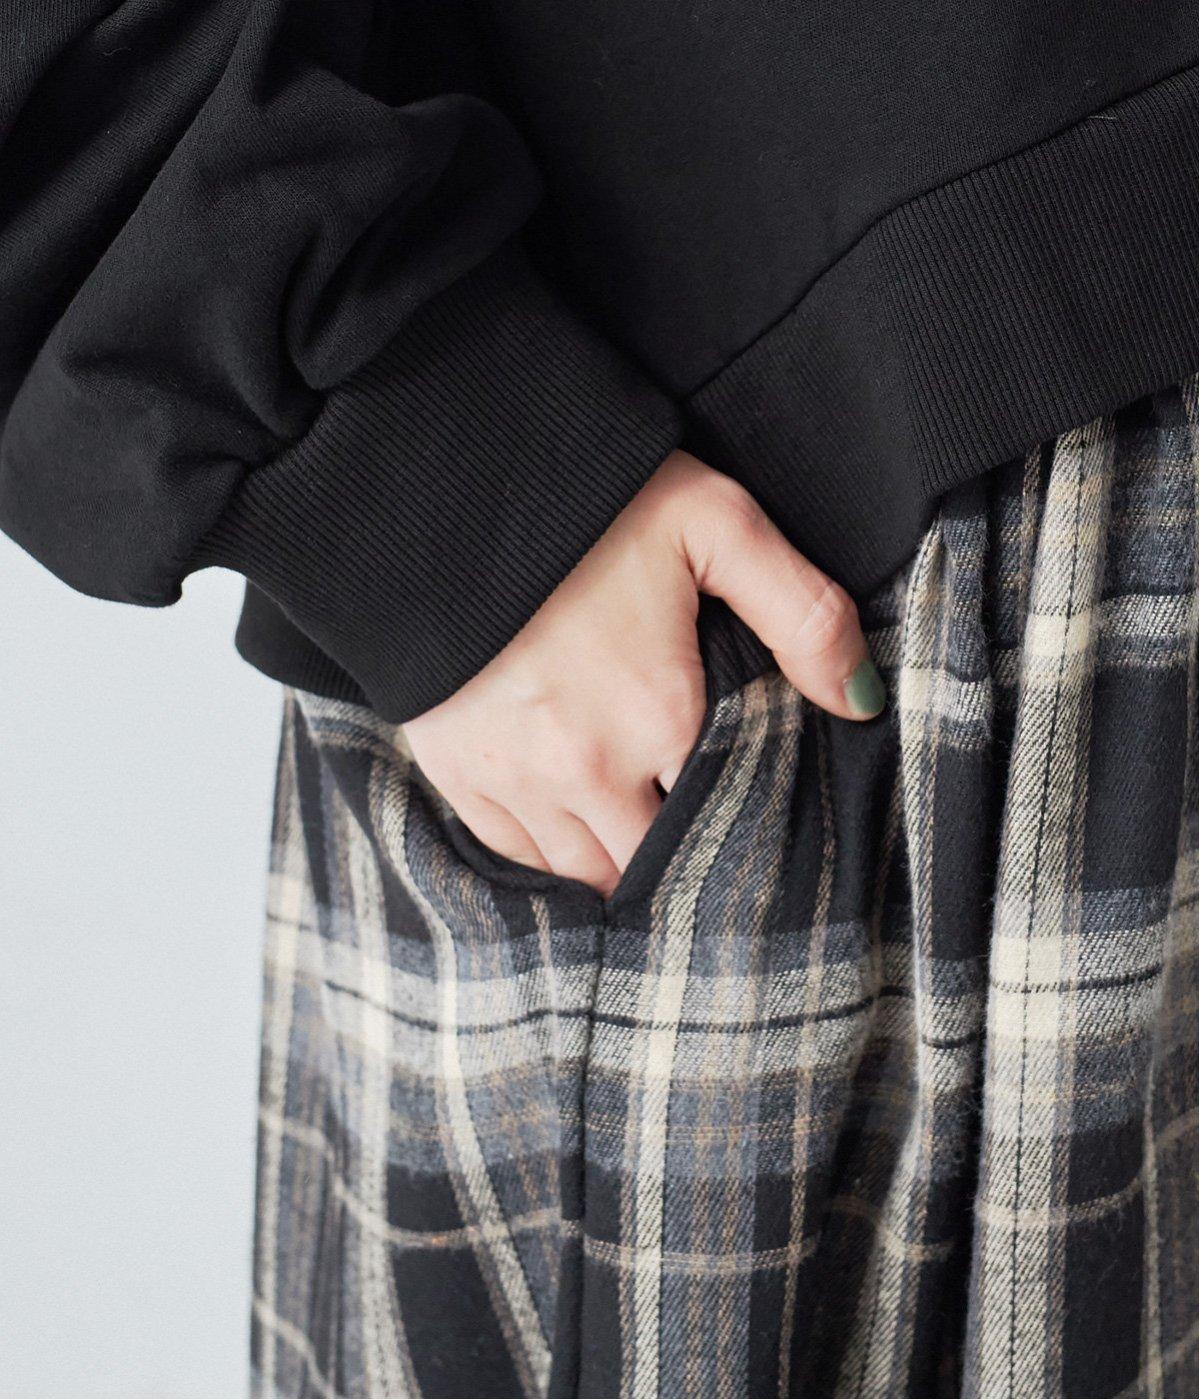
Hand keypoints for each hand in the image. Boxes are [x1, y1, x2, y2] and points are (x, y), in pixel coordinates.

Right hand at [403, 450, 884, 895]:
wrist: (442, 478)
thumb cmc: (589, 496)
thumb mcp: (716, 524)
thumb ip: (802, 613)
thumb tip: (862, 700)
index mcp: (662, 718)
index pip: (724, 823)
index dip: (748, 828)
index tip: (761, 826)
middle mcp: (587, 768)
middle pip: (654, 865)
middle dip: (685, 863)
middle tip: (707, 846)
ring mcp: (513, 777)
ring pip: (584, 874)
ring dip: (619, 866)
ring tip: (645, 844)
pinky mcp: (455, 769)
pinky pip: (514, 856)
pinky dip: (550, 857)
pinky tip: (575, 833)